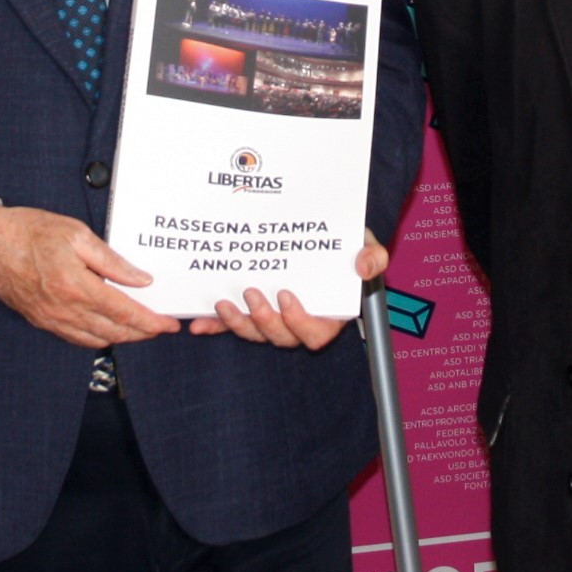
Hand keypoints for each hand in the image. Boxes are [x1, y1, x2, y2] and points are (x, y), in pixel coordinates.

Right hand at [0, 206, 180, 349]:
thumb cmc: (28, 233)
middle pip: (114, 332)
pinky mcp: (42, 321)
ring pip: (97, 340)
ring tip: (140, 327)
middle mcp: (64, 310)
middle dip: (143, 333)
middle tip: (161, 326)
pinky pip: (77, 339)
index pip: (124, 313)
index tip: (169, 323)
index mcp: (76, 286)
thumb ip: (111, 260)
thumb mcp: (76, 234)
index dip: (151, 322)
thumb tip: (140, 279)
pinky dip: (98, 338)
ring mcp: (52, 319)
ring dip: (122, 337)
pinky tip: (107, 328)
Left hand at [189, 233, 387, 348]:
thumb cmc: (346, 245)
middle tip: (252, 293)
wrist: (322, 234)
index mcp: (327, 315)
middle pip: (280, 337)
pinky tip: (198, 323)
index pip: (315, 335)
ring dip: (237, 323)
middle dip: (264, 320)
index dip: (299, 322)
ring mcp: (272, 317)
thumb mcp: (366, 245)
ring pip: (254, 333)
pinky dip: (215, 325)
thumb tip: (364, 265)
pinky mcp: (249, 310)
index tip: (287, 296)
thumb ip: (373, 257)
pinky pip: (231, 324)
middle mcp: (297, 322)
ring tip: (223, 304)